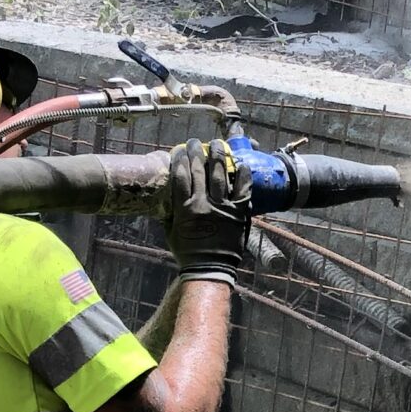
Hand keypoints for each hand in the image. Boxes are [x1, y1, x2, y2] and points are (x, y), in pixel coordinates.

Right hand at [163, 137, 251, 283]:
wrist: (210, 269)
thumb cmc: (188, 253)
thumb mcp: (171, 232)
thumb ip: (171, 213)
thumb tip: (167, 198)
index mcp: (185, 209)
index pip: (181, 176)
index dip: (180, 160)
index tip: (179, 150)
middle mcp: (203, 204)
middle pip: (199, 171)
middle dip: (196, 153)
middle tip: (195, 142)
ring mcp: (223, 208)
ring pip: (220, 176)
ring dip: (218, 157)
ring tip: (217, 144)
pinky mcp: (239, 213)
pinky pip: (242, 191)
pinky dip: (243, 176)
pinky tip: (241, 164)